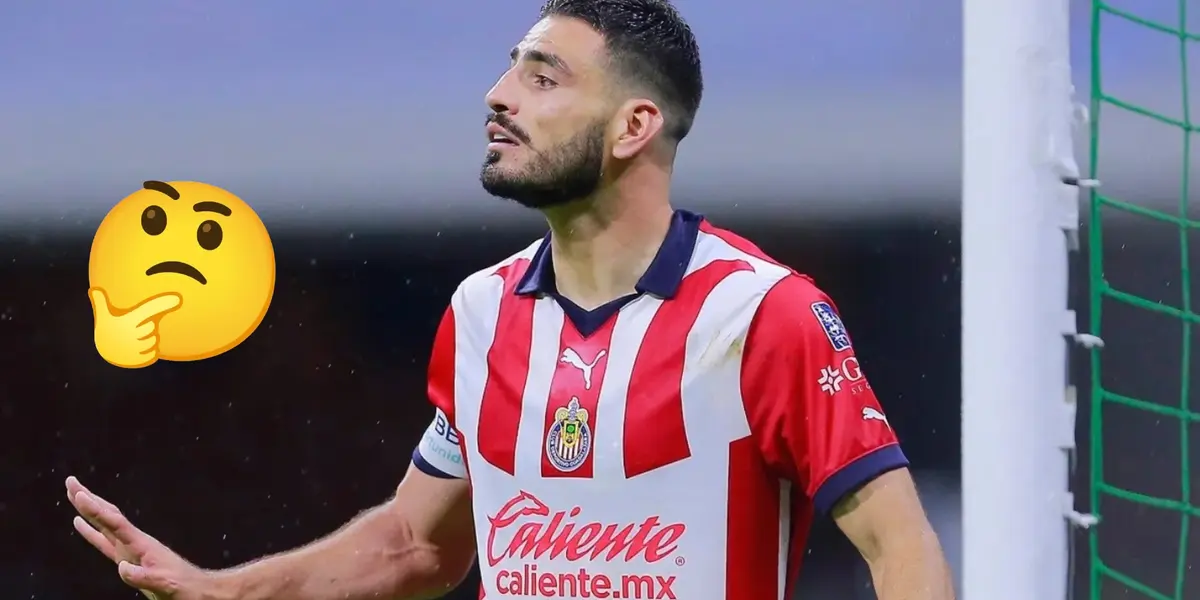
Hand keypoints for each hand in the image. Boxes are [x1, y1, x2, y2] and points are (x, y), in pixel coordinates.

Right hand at [66, 477, 217, 599]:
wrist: (196, 589)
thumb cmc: (183, 587)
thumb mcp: (164, 584)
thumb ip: (144, 577)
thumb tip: (121, 568)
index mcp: (141, 545)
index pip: (114, 523)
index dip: (96, 510)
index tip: (79, 495)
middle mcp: (133, 542)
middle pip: (107, 515)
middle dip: (88, 499)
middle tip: (71, 481)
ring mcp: (130, 548)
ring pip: (104, 524)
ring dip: (88, 509)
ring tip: (74, 494)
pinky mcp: (128, 557)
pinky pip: (104, 541)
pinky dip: (91, 531)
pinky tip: (79, 524)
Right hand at [89, 289, 180, 367]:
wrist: (104, 351)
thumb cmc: (108, 329)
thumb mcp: (104, 315)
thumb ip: (102, 302)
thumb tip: (94, 289)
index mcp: (126, 321)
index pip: (148, 310)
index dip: (162, 303)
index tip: (177, 298)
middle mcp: (130, 334)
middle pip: (151, 329)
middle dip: (145, 328)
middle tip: (132, 330)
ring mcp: (134, 348)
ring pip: (153, 342)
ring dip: (147, 340)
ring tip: (134, 340)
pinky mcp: (138, 360)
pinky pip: (152, 354)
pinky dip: (148, 352)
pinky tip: (138, 349)